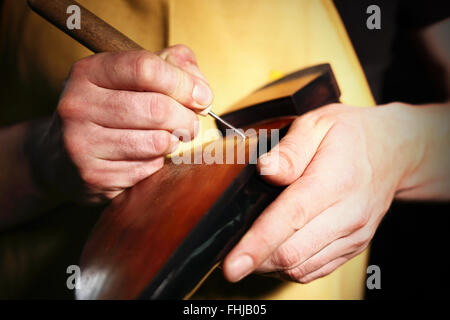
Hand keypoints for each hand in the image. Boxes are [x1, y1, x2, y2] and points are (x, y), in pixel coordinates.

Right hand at [32, 45, 212, 203]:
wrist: (60, 157)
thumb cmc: (109, 110)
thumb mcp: (131, 78)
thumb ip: (171, 67)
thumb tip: (201, 90)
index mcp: (89, 72)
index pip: (145, 68)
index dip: (183, 83)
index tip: (202, 97)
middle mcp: (78, 105)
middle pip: (156, 108)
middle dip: (186, 118)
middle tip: (191, 124)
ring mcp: (81, 143)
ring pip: (157, 142)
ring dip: (174, 142)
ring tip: (168, 138)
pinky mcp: (93, 175)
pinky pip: (148, 168)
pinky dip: (157, 163)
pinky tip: (145, 156)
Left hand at [223, 103, 421, 282]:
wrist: (395, 151)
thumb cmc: (351, 135)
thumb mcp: (318, 125)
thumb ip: (290, 150)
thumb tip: (265, 170)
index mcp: (334, 181)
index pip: (290, 218)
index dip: (257, 244)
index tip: (232, 265)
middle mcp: (347, 214)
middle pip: (293, 253)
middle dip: (256, 260)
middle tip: (231, 255)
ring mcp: (353, 235)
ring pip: (302, 268)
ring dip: (270, 266)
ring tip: (252, 251)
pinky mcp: (353, 246)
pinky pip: (315, 270)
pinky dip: (290, 268)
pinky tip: (276, 252)